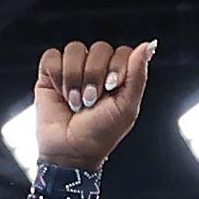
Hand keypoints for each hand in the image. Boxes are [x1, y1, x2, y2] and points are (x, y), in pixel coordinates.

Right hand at [34, 38, 155, 173]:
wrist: (71, 152)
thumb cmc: (100, 135)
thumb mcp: (127, 108)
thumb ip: (138, 75)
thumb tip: (148, 46)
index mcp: (116, 75)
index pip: (121, 52)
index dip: (116, 67)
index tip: (111, 88)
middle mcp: (95, 69)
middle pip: (99, 48)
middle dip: (95, 76)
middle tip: (91, 101)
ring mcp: (73, 69)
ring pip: (75, 49)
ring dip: (75, 78)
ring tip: (75, 102)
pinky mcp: (50, 74)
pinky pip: (53, 57)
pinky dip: (57, 76)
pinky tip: (61, 94)